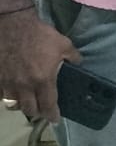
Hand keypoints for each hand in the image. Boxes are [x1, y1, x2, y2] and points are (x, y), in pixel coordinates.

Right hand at [0, 9, 79, 123]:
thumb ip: (73, 57)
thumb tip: (78, 63)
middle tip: (42, 110)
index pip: (48, 105)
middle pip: (29, 109)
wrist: (13, 25)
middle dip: (37, 112)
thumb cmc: (40, 35)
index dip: (52, 115)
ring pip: (13, 104)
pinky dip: (8, 96)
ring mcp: (9, 82)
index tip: (55, 120)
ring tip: (27, 102)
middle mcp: (25, 86)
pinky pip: (2, 94)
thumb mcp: (64, 44)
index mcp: (43, 80)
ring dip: (22, 106)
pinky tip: (12, 93)